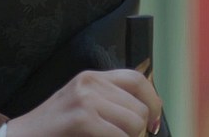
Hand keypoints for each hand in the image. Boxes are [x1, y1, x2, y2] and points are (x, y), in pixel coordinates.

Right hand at [6, 70, 161, 136]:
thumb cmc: (54, 130)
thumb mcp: (83, 106)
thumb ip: (110, 103)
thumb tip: (148, 114)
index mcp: (92, 77)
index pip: (137, 80)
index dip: (154, 102)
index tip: (155, 124)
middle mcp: (90, 82)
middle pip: (140, 105)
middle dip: (141, 130)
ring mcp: (85, 98)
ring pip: (134, 121)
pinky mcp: (81, 118)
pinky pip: (119, 135)